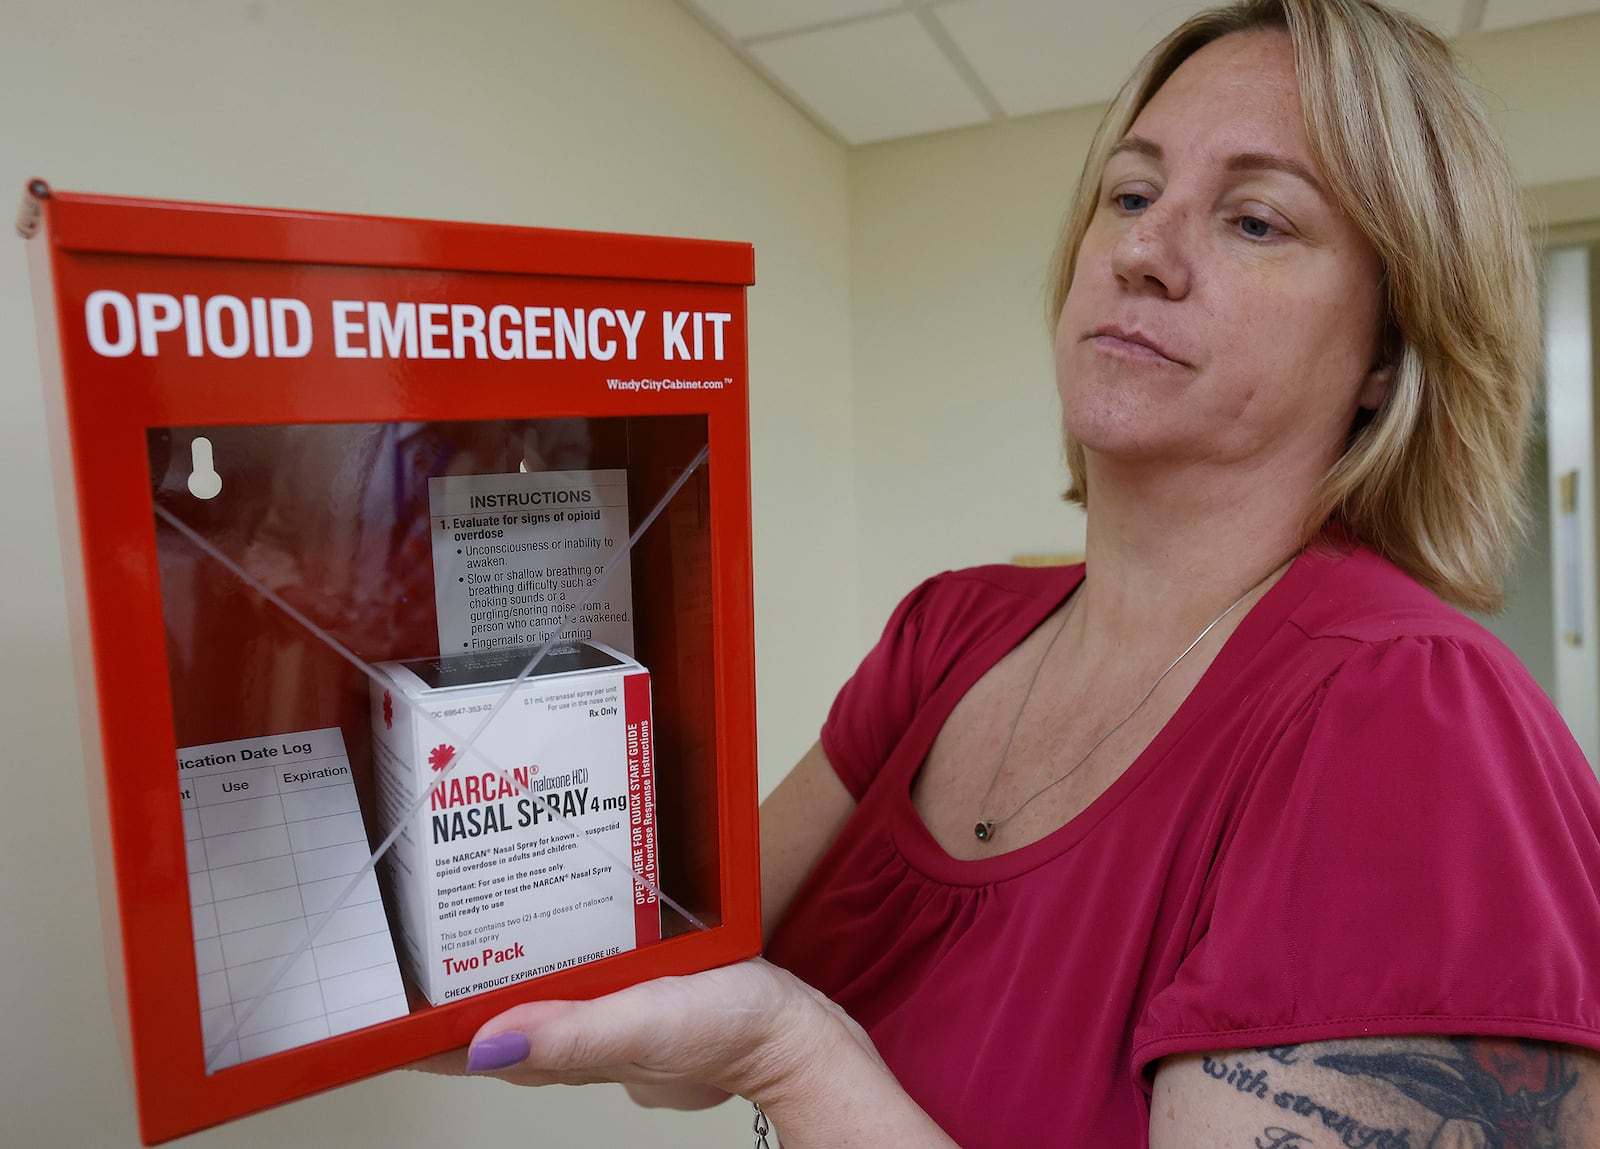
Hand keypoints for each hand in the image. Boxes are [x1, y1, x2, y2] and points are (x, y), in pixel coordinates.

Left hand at [424, 958, 880, 1106]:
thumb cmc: (730, 1029)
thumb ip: (570, 1036)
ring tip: (457, 923)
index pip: (464, 1048)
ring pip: (530, 998)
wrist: (796, 1031)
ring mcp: (601, 1022)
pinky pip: (573, 981)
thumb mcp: (644, 1024)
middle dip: (445, 991)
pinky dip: (551, 959)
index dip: (413, 1030)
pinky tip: (553, 926)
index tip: (369, 1003)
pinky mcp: (630, 998)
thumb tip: (485, 1046)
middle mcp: (574, 1040)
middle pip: (489, 1022)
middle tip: (406, 941)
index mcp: (563, 1050)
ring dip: (495, 970)